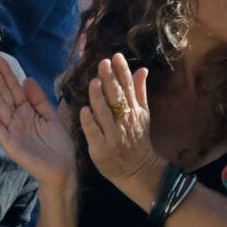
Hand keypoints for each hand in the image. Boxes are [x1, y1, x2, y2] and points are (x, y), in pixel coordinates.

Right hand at [0, 54, 75, 191]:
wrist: (64, 170)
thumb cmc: (58, 145)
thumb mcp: (51, 117)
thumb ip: (39, 99)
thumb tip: (27, 79)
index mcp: (27, 111)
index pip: (13, 88)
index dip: (5, 73)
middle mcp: (16, 118)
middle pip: (3, 93)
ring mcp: (12, 131)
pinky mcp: (10, 144)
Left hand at [79, 54, 159, 188]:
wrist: (138, 170)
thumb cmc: (137, 139)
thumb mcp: (142, 115)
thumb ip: (139, 92)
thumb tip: (141, 69)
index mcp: (134, 111)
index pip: (128, 88)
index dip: (122, 72)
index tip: (116, 56)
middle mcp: (124, 121)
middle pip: (117, 98)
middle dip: (110, 80)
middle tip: (103, 63)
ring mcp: (113, 135)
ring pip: (105, 114)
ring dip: (99, 98)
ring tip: (94, 82)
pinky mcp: (102, 148)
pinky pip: (95, 134)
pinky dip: (91, 123)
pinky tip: (84, 111)